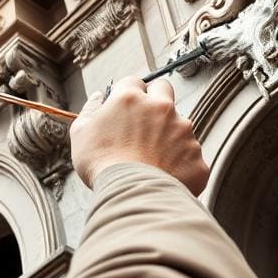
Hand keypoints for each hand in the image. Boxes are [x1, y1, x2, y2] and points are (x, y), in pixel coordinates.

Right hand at [69, 76, 208, 194]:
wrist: (132, 195)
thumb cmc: (102, 164)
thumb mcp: (81, 133)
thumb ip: (90, 109)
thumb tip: (97, 97)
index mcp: (131, 98)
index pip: (134, 81)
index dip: (128, 94)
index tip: (124, 108)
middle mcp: (161, 108)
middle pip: (164, 89)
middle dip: (156, 99)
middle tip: (144, 122)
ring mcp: (183, 131)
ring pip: (179, 124)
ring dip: (168, 134)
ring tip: (151, 158)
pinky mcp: (196, 156)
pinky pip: (189, 155)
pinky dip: (179, 163)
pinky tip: (163, 174)